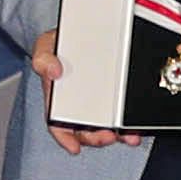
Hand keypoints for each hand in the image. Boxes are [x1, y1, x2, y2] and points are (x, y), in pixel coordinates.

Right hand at [29, 29, 129, 151]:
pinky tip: (137, 128)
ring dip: (117, 136)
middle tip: (107, 136)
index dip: (65, 138)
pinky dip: (129, 125)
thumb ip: (43, 58)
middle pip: (85, 131)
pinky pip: (122, 115)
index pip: (58, 125)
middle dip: (96, 138)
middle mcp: (78, 106)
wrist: (80, 32)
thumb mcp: (46, 47)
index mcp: (58, 100)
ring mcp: (98, 104)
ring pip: (106, 128)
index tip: (73, 147)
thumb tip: (53, 70)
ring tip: (128, 136)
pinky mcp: (115, 98)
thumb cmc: (59, 46)